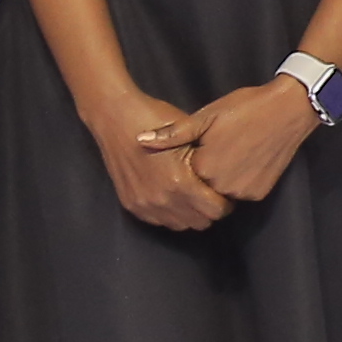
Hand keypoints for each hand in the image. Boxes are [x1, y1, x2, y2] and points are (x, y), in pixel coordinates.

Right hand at [88, 87, 234, 236]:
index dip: (225, 202)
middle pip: (200, 222)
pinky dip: (170, 213)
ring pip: (180, 225)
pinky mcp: (131, 204)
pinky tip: (173, 197)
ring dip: (190, 214)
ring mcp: (144, 204)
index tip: (225, 192)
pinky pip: (159, 221)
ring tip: (192, 196)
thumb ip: (208, 161)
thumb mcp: (190, 132)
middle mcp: (162, 200)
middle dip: (209, 210)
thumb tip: (227, 177)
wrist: (114, 116)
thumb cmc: (155, 118)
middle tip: (210, 194)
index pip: (216, 210)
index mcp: (180, 182)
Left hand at [158, 78, 325, 208]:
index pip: (184, 174)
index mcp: (204, 168)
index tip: (198, 144)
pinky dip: (239, 180)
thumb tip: (139, 140)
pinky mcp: (259, 193)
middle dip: (203, 171)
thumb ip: (172, 134)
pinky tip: (245, 158)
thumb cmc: (245, 108)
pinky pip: (240, 193)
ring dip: (221, 178)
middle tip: (217, 146)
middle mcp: (222, 186)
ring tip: (231, 150)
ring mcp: (243, 192)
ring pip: (220, 192)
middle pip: (201, 185)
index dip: (189, 158)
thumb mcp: (205, 116)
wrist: (289, 108)